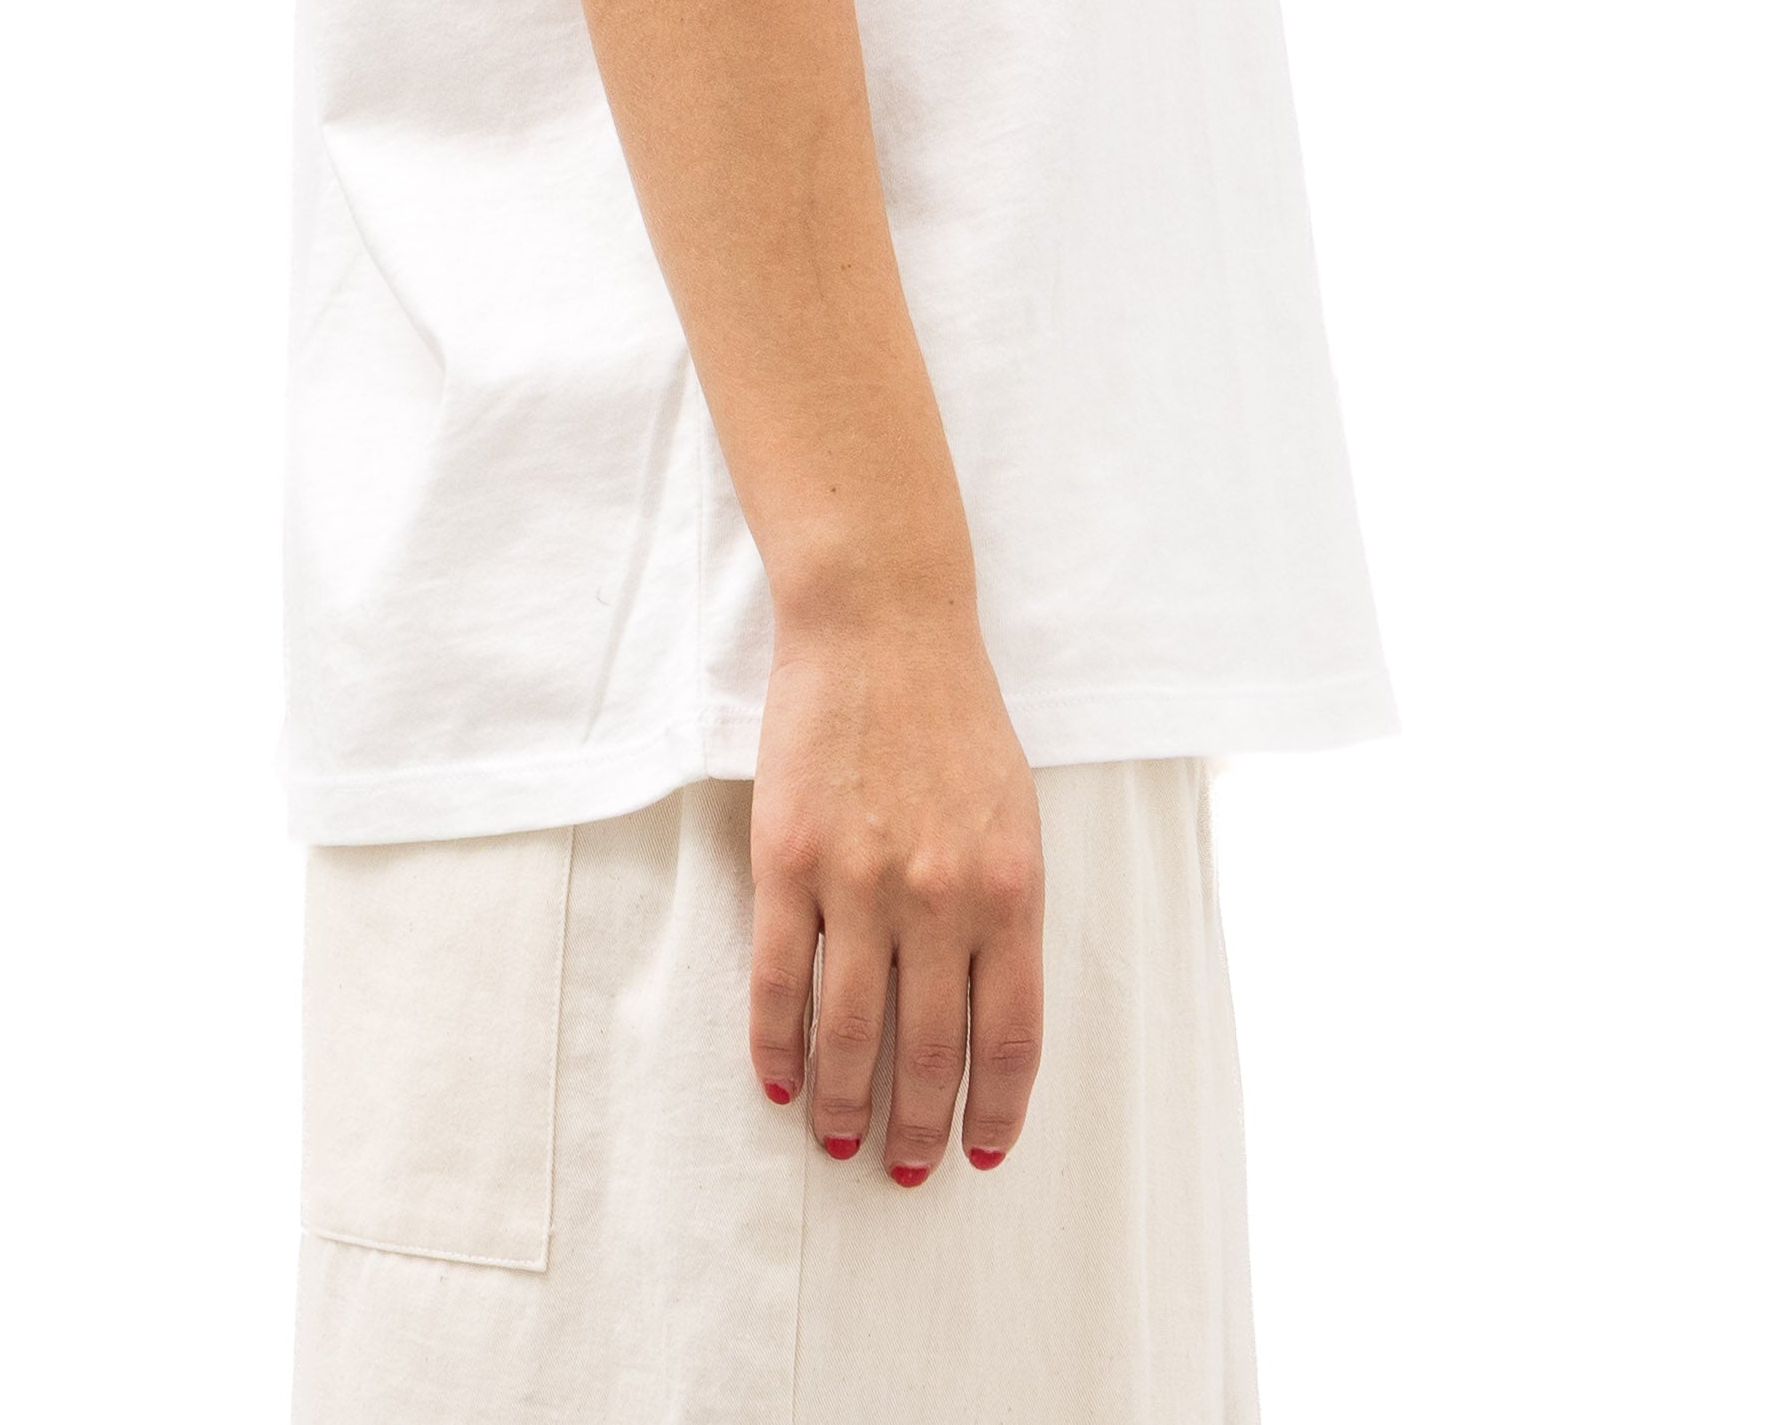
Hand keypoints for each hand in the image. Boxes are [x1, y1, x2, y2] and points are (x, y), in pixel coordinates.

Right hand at [746, 596, 1045, 1180]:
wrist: (882, 624)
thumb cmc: (956, 719)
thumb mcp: (1014, 817)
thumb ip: (1003, 912)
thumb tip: (983, 1017)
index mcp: (1013, 890)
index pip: (1014, 1040)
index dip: (997, 1112)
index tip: (982, 1153)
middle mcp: (942, 897)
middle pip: (932, 1054)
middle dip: (918, 1128)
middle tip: (902, 1168)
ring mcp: (860, 881)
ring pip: (852, 1034)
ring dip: (845, 1103)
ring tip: (840, 1138)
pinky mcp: (787, 861)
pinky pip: (781, 981)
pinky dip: (777, 1044)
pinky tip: (777, 1079)